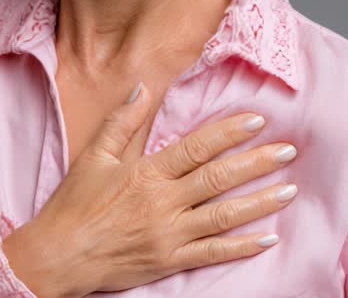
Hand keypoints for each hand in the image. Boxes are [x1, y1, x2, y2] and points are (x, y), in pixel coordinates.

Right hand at [3, 82, 298, 297]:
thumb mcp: (94, 156)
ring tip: (289, 190)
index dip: (229, 133)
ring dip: (259, 202)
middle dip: (256, 163)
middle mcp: (162, 203)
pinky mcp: (169, 261)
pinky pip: (213, 254)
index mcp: (146, 173)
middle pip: (218, 179)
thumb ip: (122, 121)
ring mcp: (169, 235)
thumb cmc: (73, 206)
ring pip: (223, 216)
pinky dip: (242, 247)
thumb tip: (143, 87)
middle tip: (288, 151)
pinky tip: (268, 238)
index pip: (196, 148)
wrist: (58, 256)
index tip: (257, 120)